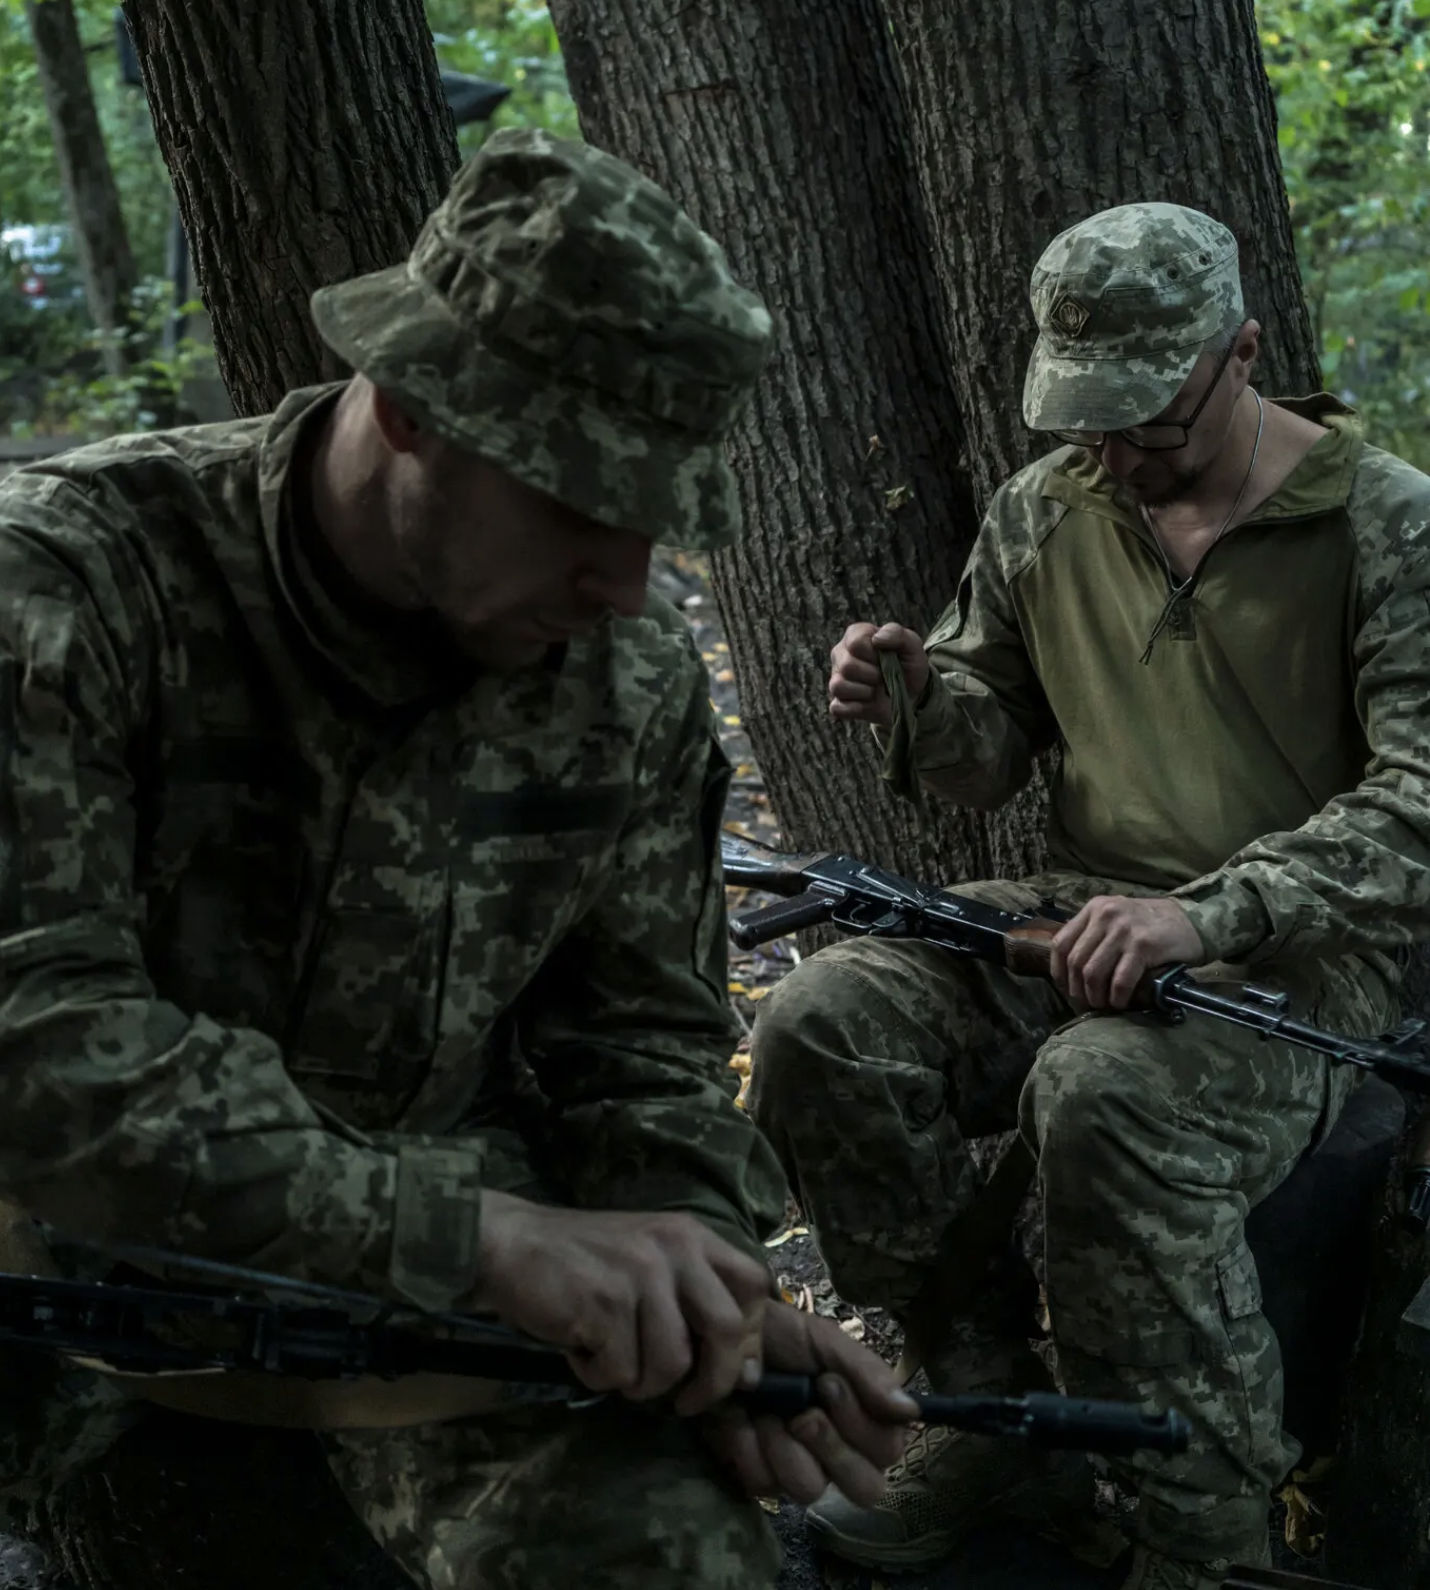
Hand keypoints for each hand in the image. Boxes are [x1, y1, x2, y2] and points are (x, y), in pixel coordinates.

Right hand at [477, 1193, 769, 1414]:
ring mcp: (639, 1275)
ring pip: (672, 1364)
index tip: (734, 1370)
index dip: (751, 1337)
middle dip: (714, 1381)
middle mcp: (674, 1249)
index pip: (755, 1284)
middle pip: (728, 1329)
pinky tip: (580, 1350)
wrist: (510, 1243)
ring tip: (612, 1362)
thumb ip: (694, 1298)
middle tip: (686, 1402)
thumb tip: (745, 1369)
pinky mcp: (604, 1305)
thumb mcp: (650, 1259)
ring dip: (642, 1383)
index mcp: (691, 1235)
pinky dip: (598, 1376)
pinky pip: (621, 1372)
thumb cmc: (583, 1261)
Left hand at [700, 1302, 917, 1505]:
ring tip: (764, 1411)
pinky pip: (765, 1485)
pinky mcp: (760, 1474)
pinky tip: (738, 1419)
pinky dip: (749, 1447)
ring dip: (785, 1447)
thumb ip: (868, 1374)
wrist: (723, 1335)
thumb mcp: (826, 1342)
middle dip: (831, 1448)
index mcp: (863, 1419)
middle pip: (864, 1488)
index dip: (861, 1427)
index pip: (888, 1451)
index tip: (828, 1384)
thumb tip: (911, 1411)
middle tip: (802, 1414)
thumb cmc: (781, 1336)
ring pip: (810, 1489)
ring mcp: (799, 1467)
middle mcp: (838, 1451)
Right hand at [828, 622, 929, 727]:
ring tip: (876, 689)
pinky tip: (868, 703)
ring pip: (839, 686)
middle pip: (847, 666)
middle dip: (873, 675)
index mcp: (854, 636)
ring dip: (866, 691)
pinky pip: (838, 708)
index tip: (887, 658)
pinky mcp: (838, 703)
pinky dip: (857, 708)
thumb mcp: (911, 645)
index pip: (856, 643)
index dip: (875, 654)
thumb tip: (877, 639)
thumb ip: (896, 633)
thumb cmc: (908, 665)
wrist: (912, 694)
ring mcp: (836, 679)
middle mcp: (840, 655)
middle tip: (884, 676)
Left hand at [1050, 895, 1204, 1009]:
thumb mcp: (1117, 919)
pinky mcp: (1143, 946)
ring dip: (1095, 996)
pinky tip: (1120, 1003)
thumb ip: (1095, 935)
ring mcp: (1124, 930)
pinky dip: (1117, 997)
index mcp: (1095, 908)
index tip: (1066, 988)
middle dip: (1078, 989)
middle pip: (1076, 961)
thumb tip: (1071, 970)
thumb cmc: (1152, 925)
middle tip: (1087, 1003)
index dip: (1059, 971)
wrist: (1195, 920)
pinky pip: (1120, 980)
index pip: (1061, 943)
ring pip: (1093, 972)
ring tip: (1103, 1005)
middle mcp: (1106, 915)